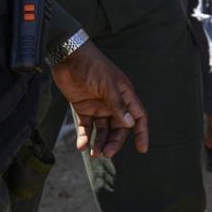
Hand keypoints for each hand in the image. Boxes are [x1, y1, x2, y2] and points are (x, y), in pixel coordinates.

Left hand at [50, 41, 149, 158]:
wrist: (68, 57)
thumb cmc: (93, 66)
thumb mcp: (108, 84)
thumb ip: (117, 104)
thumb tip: (130, 124)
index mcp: (124, 95)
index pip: (138, 116)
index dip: (141, 132)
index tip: (142, 148)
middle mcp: (113, 103)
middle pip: (119, 128)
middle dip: (114, 142)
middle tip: (107, 154)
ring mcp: (98, 106)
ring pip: (102, 130)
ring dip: (100, 142)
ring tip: (94, 153)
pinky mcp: (82, 108)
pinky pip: (86, 126)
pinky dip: (84, 136)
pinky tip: (81, 146)